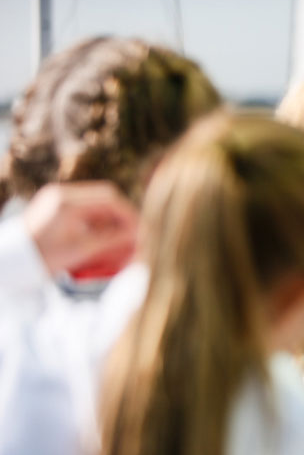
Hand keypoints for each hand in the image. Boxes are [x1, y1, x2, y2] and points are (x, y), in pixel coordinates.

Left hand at [23, 182, 137, 274]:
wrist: (10, 261)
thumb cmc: (42, 258)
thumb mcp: (80, 250)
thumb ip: (111, 240)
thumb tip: (137, 235)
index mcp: (67, 202)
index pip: (110, 199)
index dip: (129, 214)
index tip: (140, 230)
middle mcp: (62, 193)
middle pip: (105, 197)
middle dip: (122, 215)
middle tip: (133, 233)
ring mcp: (58, 197)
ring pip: (97, 201)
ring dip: (111, 217)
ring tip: (119, 236)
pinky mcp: (55, 204)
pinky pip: (85, 207)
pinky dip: (98, 219)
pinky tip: (103, 234)